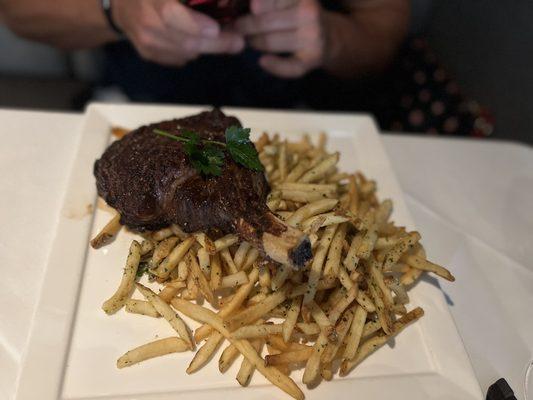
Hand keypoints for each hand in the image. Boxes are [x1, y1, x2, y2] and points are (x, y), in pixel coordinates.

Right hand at [113, 0, 244, 65]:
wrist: (121, 4)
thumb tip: (224, 3)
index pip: (170, 14)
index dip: (194, 25)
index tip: (216, 29)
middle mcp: (145, 19)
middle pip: (185, 40)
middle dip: (216, 44)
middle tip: (238, 42)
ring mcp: (145, 40)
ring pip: (185, 52)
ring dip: (208, 48)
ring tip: (225, 40)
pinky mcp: (148, 54)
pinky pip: (179, 58)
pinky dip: (193, 52)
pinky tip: (200, 42)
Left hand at [233, 0, 325, 77]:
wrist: (330, 37)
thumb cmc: (299, 14)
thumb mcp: (288, 0)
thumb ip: (268, 2)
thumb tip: (251, 8)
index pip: (267, 1)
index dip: (250, 6)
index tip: (239, 10)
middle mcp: (309, 12)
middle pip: (264, 21)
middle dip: (245, 26)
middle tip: (237, 28)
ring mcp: (312, 36)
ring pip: (270, 42)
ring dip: (254, 42)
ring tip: (249, 40)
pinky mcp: (313, 58)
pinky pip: (289, 67)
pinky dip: (274, 66)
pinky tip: (262, 61)